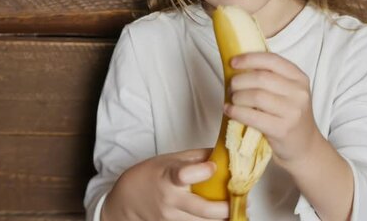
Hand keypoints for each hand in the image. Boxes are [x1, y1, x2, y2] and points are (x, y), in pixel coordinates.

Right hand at [101, 148, 228, 220]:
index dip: (201, 171)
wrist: (126, 200)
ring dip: (222, 218)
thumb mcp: (171, 159)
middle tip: (240, 201)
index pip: (183, 175)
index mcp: (169, 177)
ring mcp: (171, 218)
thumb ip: (197, 157)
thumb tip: (224, 152)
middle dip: (225, 208)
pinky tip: (222, 218)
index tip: (213, 166)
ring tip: (237, 209)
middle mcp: (170, 200)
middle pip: (202, 209)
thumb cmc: (152, 175)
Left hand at [225, 52, 321, 168]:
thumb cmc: (289, 116)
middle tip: (231, 87)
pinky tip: (230, 111)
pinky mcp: (282, 129)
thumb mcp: (288, 92)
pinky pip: (252, 116)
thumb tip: (239, 66)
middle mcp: (299, 92)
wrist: (305, 146)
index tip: (233, 62)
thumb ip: (271, 78)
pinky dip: (236, 112)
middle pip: (261, 77)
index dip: (249, 59)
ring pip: (256, 96)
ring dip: (237, 97)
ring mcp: (293, 111)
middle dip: (239, 81)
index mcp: (299, 78)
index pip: (272, 60)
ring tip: (232, 100)